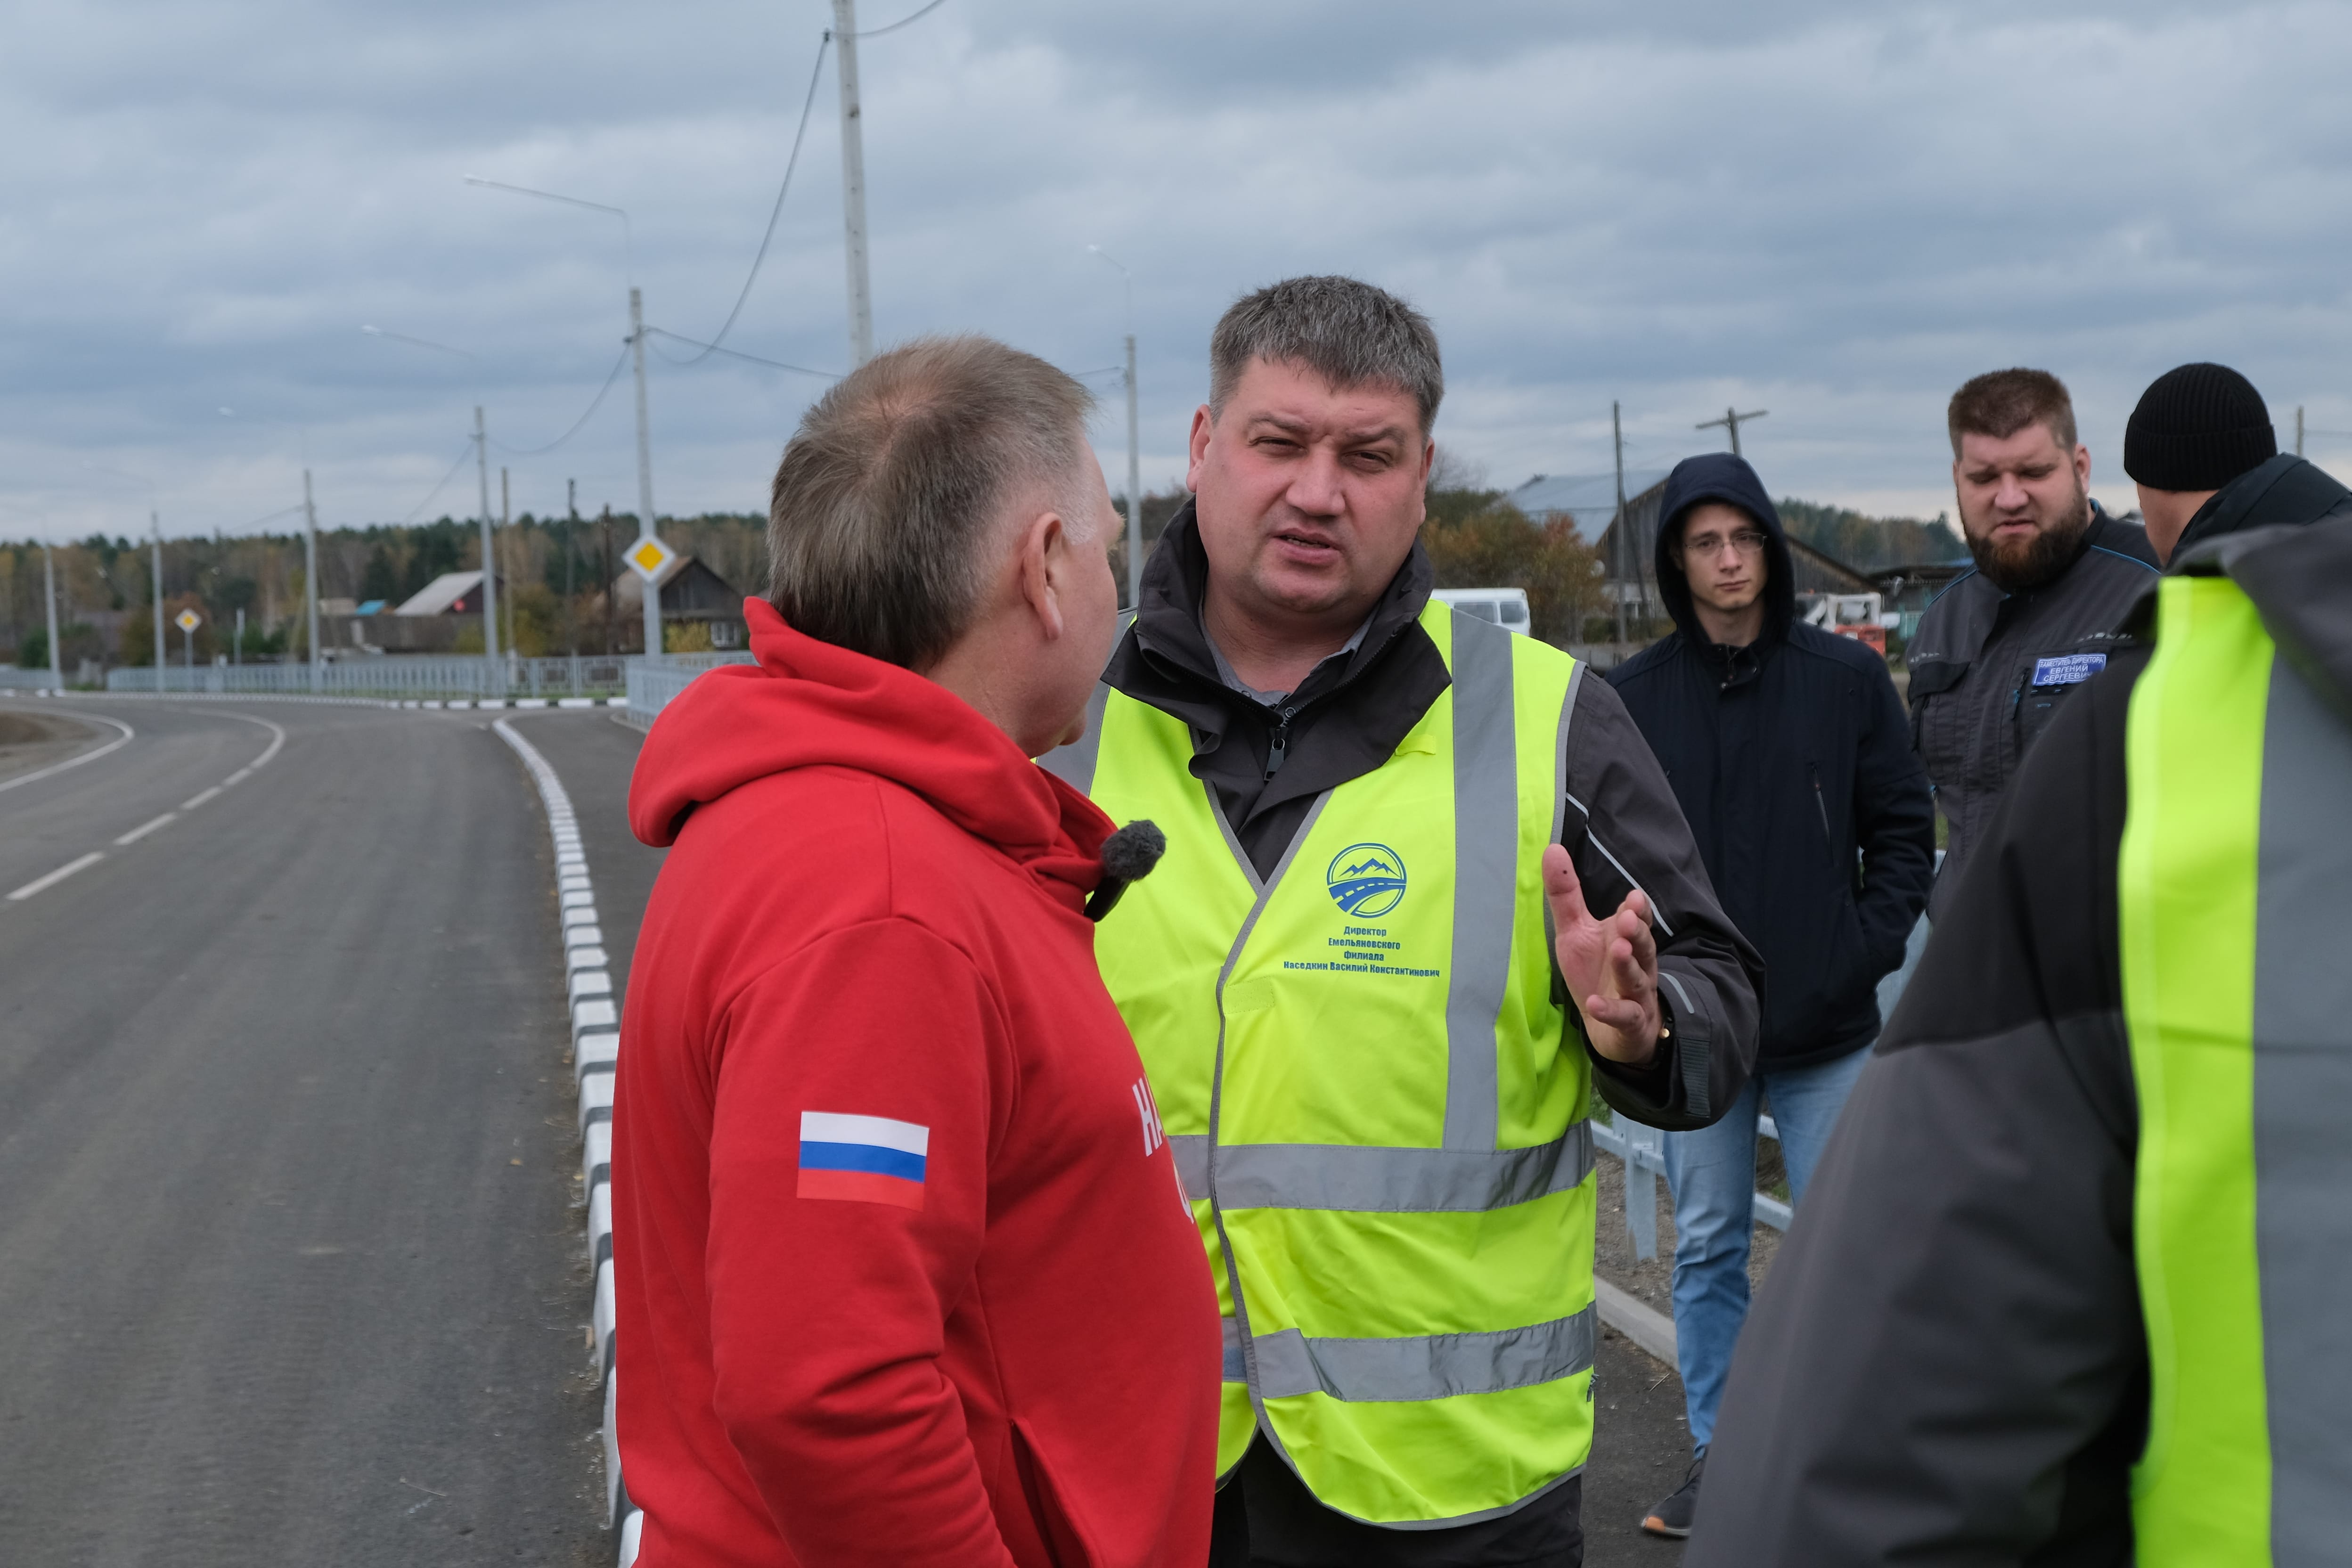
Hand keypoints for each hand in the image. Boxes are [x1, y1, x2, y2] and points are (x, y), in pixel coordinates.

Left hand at [1543, 843, 1661, 1064]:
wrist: (1613, 1027)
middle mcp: (1637, 964)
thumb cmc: (1596, 972)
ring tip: (1618, 949)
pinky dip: (1611, 1010)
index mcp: (1625, 939)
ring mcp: (1635, 994)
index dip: (1636, 910)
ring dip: (1628, 965)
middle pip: (1642, 946)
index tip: (1633, 897)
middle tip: (1626, 918)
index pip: (1636, 920)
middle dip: (1636, 931)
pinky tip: (1596, 1004)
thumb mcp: (1575, 932)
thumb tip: (1552, 848)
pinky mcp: (1630, 1023)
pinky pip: (1624, 1016)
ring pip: (1637, 978)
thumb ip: (1566, 895)